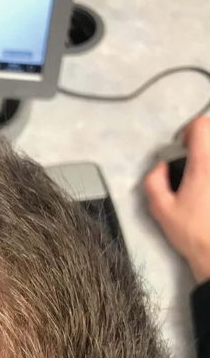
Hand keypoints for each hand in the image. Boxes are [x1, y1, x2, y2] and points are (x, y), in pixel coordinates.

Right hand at [145, 116, 209, 284]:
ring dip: (205, 166)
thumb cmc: (192, 232)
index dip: (189, 131)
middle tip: (193, 166)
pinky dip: (207, 182)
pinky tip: (205, 198)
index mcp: (203, 165)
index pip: (201, 125)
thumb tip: (160, 167)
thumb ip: (154, 181)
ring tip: (200, 185)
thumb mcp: (161, 209)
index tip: (185, 147)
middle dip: (201, 148)